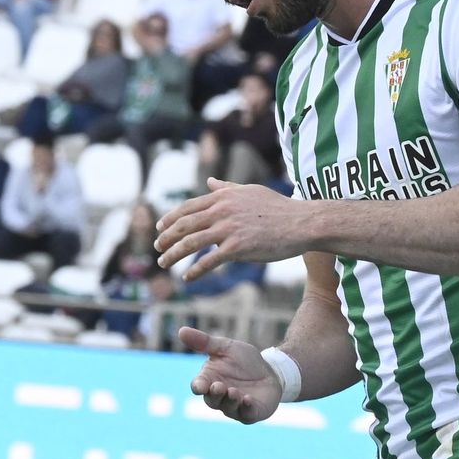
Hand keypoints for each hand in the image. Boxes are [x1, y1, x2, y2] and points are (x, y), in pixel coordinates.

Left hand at [154, 178, 308, 280]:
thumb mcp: (250, 191)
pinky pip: (209, 261)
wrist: (302, 222)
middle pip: (184, 225)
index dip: (169, 219)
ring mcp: (229, 228)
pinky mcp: (238, 247)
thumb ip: (227, 187)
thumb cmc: (279, 208)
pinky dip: (195, 270)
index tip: (159, 228)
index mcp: (223, 196)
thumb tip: (210, 181)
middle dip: (166, 238)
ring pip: (191, 242)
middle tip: (157, 249)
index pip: (188, 207)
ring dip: (173, 254)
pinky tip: (187, 278)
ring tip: (163, 264)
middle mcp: (222, 210)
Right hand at [182, 327, 280, 424]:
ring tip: (234, 392)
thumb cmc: (244, 361)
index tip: (200, 385)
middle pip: (211, 400)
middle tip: (219, 386)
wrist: (271, 371)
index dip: (198, 386)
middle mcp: (219, 396)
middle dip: (215, 394)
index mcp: (210, 380)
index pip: (199, 386)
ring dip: (230, 400)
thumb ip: (204, 342)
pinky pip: (246, 414)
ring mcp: (235, 406)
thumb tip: (181, 330)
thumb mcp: (225, 347)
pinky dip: (246, 408)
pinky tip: (248, 399)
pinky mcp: (251, 413)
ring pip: (228, 408)